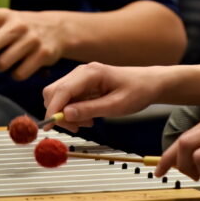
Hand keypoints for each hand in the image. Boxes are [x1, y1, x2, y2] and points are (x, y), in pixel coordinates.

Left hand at [0, 4, 66, 80]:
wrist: (59, 29)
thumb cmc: (23, 28)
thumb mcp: (7, 21)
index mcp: (5, 14)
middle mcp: (18, 25)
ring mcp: (31, 40)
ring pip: (1, 64)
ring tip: (7, 61)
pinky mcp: (43, 54)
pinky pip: (18, 74)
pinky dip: (16, 75)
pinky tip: (21, 66)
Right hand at [41, 62, 162, 130]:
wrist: (149, 84)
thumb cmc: (138, 91)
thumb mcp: (116, 105)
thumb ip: (90, 109)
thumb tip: (65, 115)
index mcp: (90, 73)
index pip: (61, 90)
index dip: (53, 109)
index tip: (50, 127)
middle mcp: (81, 72)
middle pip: (53, 92)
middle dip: (59, 114)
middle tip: (77, 128)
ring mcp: (80, 78)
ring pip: (58, 98)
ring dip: (67, 115)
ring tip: (88, 122)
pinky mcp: (82, 85)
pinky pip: (68, 100)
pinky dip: (72, 112)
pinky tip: (89, 118)